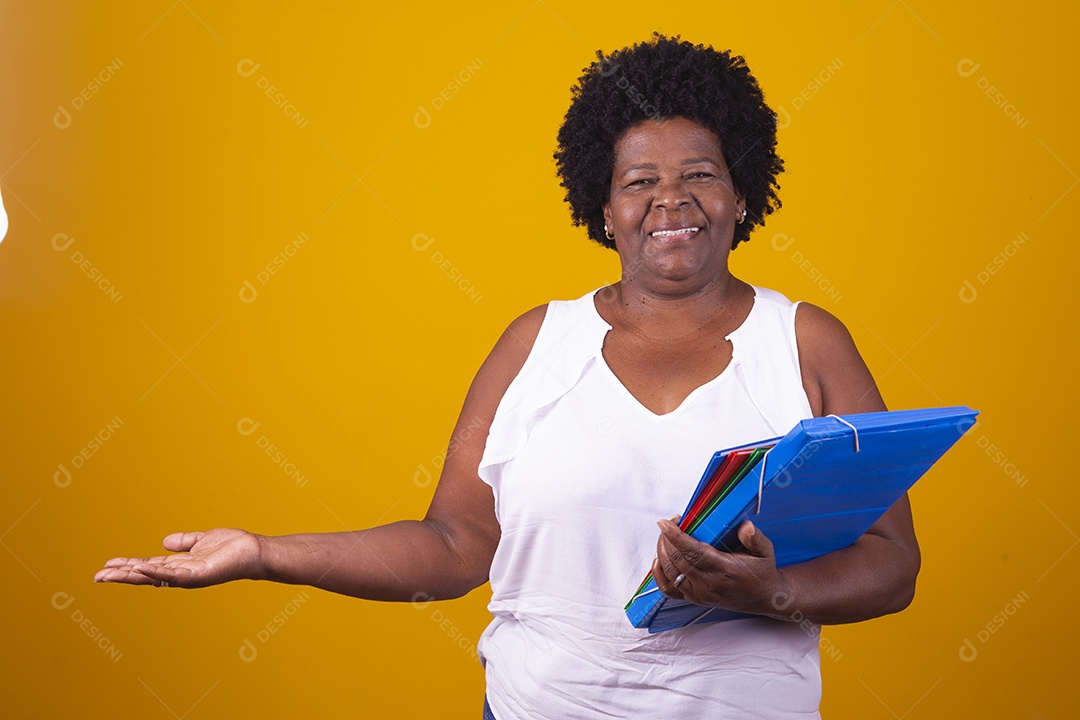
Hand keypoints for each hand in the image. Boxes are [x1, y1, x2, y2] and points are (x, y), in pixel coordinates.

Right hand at [94, 528, 262, 587]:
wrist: (254, 551)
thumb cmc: (232, 547)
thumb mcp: (202, 540)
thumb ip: (184, 542)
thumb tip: (164, 543)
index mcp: (180, 565)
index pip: (148, 567)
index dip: (127, 566)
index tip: (107, 565)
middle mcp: (181, 574)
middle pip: (145, 575)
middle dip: (121, 576)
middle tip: (96, 576)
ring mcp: (188, 576)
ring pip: (153, 577)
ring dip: (130, 575)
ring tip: (108, 574)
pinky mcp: (198, 575)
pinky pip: (172, 575)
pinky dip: (155, 572)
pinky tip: (139, 568)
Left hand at [652, 519, 788, 616]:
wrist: (764, 598)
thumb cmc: (762, 571)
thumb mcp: (765, 552)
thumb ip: (756, 539)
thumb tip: (745, 527)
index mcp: (725, 570)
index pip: (694, 553)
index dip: (676, 537)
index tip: (665, 522)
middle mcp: (709, 584)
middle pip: (678, 560)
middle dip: (667, 538)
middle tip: (670, 522)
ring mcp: (699, 594)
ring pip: (670, 572)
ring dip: (663, 551)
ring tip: (666, 535)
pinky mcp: (694, 599)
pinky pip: (668, 589)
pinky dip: (659, 573)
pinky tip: (660, 558)